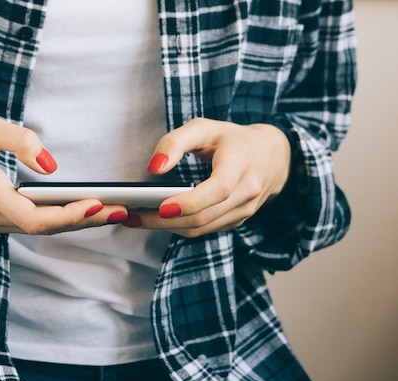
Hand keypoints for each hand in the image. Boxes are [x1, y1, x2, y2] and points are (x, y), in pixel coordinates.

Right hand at [0, 115, 126, 233]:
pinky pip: (31, 226)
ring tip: (112, 211)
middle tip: (121, 210)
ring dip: (76, 223)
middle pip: (44, 229)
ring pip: (40, 231)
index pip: (34, 217)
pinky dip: (59, 221)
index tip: (98, 204)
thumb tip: (52, 165)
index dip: (69, 215)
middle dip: (85, 221)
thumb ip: (18, 139)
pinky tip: (82, 211)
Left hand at [128, 117, 290, 237]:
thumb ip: (176, 142)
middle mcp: (246, 192)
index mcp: (241, 164)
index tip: (162, 207)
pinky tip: (155, 219)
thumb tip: (153, 168)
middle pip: (203, 216)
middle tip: (130, 215)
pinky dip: (177, 227)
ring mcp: (243, 211)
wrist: (273, 158)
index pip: (218, 190)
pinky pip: (203, 230)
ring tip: (133, 219)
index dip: (190, 202)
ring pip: (200, 228)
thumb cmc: (232, 140)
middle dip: (163, 220)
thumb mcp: (205, 128)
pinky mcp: (235, 222)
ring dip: (165, 227)